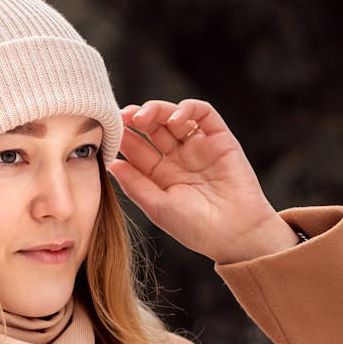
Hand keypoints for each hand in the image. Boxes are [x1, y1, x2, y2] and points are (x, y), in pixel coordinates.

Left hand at [107, 99, 298, 263]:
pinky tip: (174, 119)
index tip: (107, 133)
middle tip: (121, 118)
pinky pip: (203, 114)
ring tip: (142, 117)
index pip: (137, 148)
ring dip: (156, 110)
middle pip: (153, 127)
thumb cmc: (196, 228)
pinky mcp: (220, 138)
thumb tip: (111, 164)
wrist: (235, 234)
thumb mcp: (158, 207)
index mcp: (161, 174)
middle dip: (135, 118)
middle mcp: (178, 157)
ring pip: (174, 116)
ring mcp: (199, 146)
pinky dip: (187, 109)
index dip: (123, 137)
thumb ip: (135, 185)